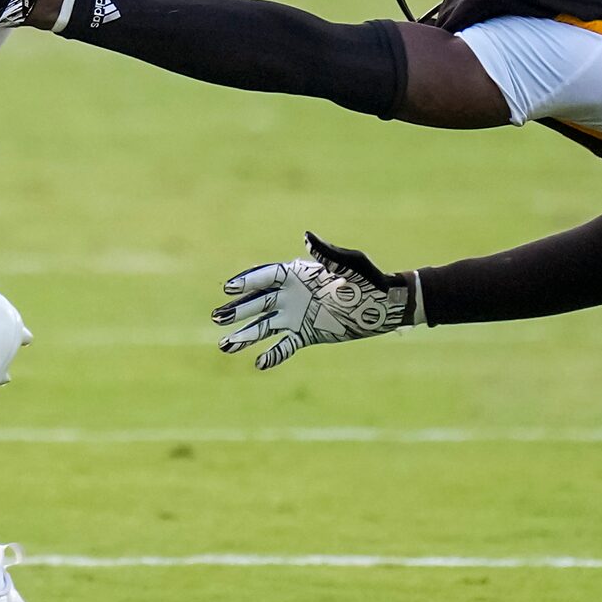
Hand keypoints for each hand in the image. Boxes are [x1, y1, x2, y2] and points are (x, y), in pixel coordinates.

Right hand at [213, 232, 415, 370]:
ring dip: (245, 335)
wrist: (384, 306)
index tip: (229, 289)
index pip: (265, 276)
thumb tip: (306, 237)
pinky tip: (259, 363)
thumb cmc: (369, 280)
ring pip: (264, 326)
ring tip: (225, 346)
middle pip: (257, 302)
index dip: (247, 282)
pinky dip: (272, 355)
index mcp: (298, 274)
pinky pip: (284, 346)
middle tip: (217, 318)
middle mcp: (291, 295)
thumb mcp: (349, 264)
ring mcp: (296, 316)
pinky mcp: (306, 334)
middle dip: (237, 311)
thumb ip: (326, 253)